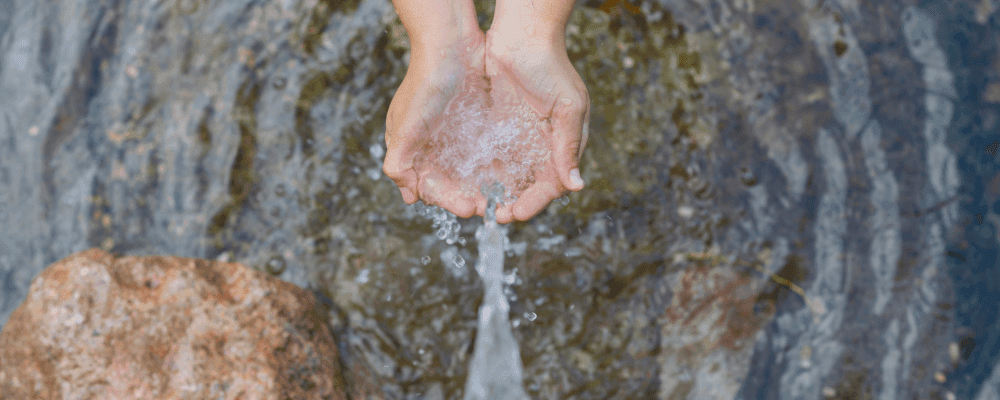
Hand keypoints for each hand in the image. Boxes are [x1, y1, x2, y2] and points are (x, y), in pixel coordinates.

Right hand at [383, 29, 487, 217]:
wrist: (450, 45)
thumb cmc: (423, 85)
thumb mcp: (404, 127)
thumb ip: (399, 163)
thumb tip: (408, 196)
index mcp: (411, 151)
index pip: (430, 187)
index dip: (448, 201)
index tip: (469, 209)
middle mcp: (432, 147)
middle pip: (451, 184)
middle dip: (469, 198)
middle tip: (491, 208)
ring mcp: (455, 137)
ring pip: (470, 173)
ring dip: (484, 188)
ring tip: (503, 198)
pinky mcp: (476, 126)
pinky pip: (485, 154)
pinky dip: (495, 168)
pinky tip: (510, 176)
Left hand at [483, 24, 589, 223]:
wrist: (522, 33)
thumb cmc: (551, 66)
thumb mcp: (567, 106)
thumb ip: (568, 146)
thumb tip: (577, 186)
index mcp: (563, 144)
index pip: (552, 185)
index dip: (535, 202)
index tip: (516, 213)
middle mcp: (541, 145)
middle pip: (528, 186)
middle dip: (513, 203)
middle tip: (494, 215)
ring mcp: (518, 136)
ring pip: (508, 176)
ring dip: (496, 193)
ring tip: (479, 205)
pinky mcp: (497, 127)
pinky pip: (490, 157)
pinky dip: (483, 173)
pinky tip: (469, 182)